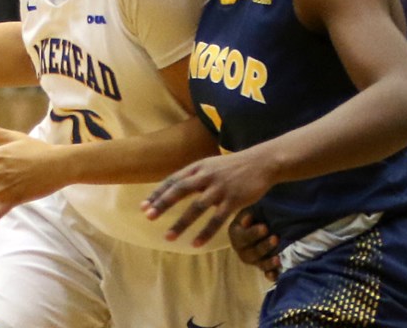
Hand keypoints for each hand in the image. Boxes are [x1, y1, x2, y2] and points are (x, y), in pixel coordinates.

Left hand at [141, 152, 271, 246]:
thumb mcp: (211, 165)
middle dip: (163, 203)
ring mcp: (220, 188)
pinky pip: (217, 219)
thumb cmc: (234, 167)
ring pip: (196, 207)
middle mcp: (206, 176)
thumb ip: (195, 176)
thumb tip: (175, 188)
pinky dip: (205, 232)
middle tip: (148, 216)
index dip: (158, 193)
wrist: (262, 163)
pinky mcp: (233, 200)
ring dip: (181, 223)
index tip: (144, 206)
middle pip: (180, 190)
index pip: (173, 180)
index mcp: (199, 167)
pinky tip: (196, 243)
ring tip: (168, 237)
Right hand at [228, 209, 280, 281]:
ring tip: (278, 259)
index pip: (243, 236)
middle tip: (276, 238)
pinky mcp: (261, 265)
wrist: (260, 219)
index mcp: (235, 233)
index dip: (253, 233)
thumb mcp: (250, 208)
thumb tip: (249, 218)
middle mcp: (241, 249)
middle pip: (251, 252)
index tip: (265, 227)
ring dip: (268, 262)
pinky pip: (265, 273)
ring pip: (258, 263)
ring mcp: (251, 259)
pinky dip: (271, 274)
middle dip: (264, 246)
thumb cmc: (255, 212)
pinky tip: (276, 275)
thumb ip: (249, 213)